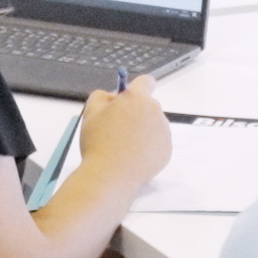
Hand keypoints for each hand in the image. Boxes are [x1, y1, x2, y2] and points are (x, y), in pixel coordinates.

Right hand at [74, 81, 172, 195]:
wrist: (110, 175)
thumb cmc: (99, 142)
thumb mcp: (91, 112)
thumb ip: (101, 96)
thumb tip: (113, 96)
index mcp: (137, 99)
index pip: (146, 81)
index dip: (136, 87)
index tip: (127, 98)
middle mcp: (155, 112)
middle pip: (149, 105)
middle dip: (136, 111)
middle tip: (118, 127)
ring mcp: (164, 132)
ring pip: (154, 124)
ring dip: (143, 129)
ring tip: (125, 145)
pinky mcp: (167, 150)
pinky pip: (158, 142)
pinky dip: (148, 146)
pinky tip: (133, 156)